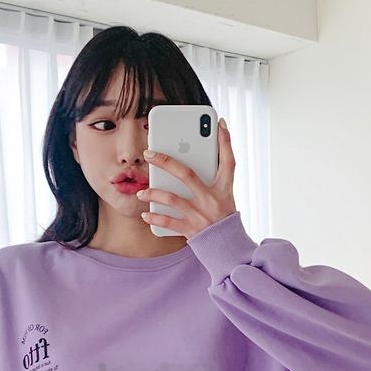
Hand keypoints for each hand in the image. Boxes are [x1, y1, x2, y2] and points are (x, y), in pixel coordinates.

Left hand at [137, 117, 236, 238]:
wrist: (226, 247)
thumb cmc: (222, 216)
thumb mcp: (225, 195)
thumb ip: (215, 175)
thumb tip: (202, 153)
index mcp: (224, 189)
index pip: (229, 161)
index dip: (226, 142)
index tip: (219, 123)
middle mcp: (212, 200)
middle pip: (187, 174)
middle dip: (166, 161)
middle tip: (148, 153)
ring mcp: (200, 215)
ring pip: (172, 199)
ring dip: (153, 193)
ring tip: (141, 192)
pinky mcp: (191, 230)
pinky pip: (168, 222)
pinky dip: (154, 217)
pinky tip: (145, 213)